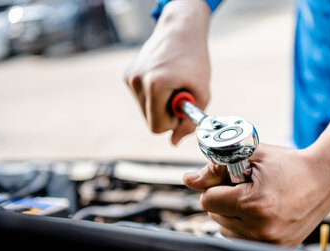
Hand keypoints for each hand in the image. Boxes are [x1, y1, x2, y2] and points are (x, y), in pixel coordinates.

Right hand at [124, 0, 210, 144]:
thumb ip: (190, 122)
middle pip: (150, 121)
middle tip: (180, 96)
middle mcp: (138, 81)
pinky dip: (153, 96)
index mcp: (155, 85)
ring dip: (160, 105)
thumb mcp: (202, 94)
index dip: (173, 123)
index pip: (157, 127)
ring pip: (145, 111)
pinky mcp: (128, 75)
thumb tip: (174, 143)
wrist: (181, 29)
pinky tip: (163, 79)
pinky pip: (141, 99)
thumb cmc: (195, 61)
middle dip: (166, 115)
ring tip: (172, 85)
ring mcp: (130, 77)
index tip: (183, 109)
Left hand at [184, 100, 329, 246]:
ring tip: (253, 199)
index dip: (215, 186)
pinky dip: (243, 228)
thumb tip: (188, 179)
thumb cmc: (289, 164)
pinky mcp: (277, 248)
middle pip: (215, 216)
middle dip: (223, 200)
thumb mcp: (251, 157)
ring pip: (225, 231)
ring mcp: (270, 242)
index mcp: (254, 204)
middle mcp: (261, 228)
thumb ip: (216, 167)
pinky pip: (242, 241)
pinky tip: (258, 213)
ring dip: (231, 215)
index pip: (208, 201)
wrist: (325, 178)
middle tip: (245, 187)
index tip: (231, 180)